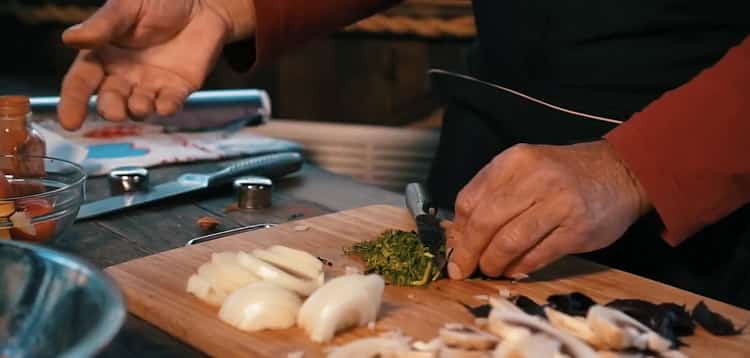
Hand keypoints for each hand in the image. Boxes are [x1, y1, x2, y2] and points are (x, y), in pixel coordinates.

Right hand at [58, 0, 255, 129]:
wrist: (199, 3)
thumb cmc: (157, 2)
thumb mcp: (125, 8)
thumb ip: (102, 26)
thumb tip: (70, 39)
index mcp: (103, 56)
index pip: (82, 82)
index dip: (73, 102)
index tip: (69, 123)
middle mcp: (124, 75)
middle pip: (111, 100)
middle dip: (111, 109)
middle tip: (114, 113)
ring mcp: (151, 84)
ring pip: (139, 106)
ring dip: (138, 109)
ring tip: (140, 105)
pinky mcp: (178, 88)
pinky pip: (170, 103)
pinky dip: (167, 107)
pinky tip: (165, 107)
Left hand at [446, 140, 649, 278]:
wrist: (620, 171)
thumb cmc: (563, 174)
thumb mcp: (525, 169)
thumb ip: (494, 194)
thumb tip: (461, 235)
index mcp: (514, 161)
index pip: (470, 200)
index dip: (458, 231)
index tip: (454, 250)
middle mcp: (534, 178)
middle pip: (485, 223)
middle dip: (469, 253)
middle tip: (462, 269)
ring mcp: (558, 203)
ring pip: (509, 242)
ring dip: (493, 263)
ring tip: (490, 270)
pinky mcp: (577, 229)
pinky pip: (537, 256)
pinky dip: (520, 267)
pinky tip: (515, 270)